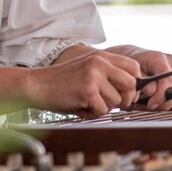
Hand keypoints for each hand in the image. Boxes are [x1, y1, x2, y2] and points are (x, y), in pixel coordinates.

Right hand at [25, 44, 142, 118]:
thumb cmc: (62, 81)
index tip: (126, 93)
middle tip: (112, 103)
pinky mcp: (87, 90)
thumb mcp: (87, 69)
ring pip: (117, 101)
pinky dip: (92, 113)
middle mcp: (100, 63)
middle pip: (131, 84)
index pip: (133, 67)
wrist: (37, 84)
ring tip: (88, 103)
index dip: (134, 82)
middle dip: (126, 98)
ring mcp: (94, 76)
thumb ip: (107, 74)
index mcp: (101, 56)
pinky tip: (80, 107)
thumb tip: (131, 90)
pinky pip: (102, 110)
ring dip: (104, 107)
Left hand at [104, 44, 171, 110]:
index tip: (151, 104)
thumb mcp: (131, 72)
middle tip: (150, 107)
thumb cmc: (129, 64)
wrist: (131, 57)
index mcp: (159, 58)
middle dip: (165, 100)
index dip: (161, 95)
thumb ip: (142, 82)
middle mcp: (170, 62)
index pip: (168, 79)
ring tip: (151, 104)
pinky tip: (154, 101)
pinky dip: (166, 97)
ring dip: (166, 100)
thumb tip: (152, 92)